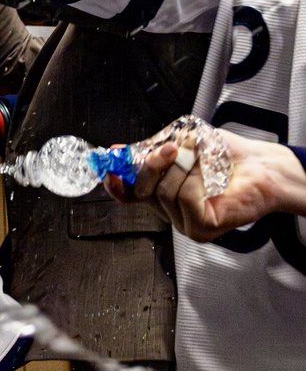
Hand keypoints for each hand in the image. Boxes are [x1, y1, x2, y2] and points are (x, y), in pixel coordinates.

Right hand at [104, 128, 305, 241]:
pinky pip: (184, 198)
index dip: (117, 183)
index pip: (130, 195)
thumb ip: (148, 150)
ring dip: (183, 169)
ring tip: (201, 163)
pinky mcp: (202, 228)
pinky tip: (210, 178)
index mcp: (163, 193)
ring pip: (163, 193)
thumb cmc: (226, 155)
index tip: (109, 168)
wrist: (261, 166)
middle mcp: (172, 211)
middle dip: (151, 165)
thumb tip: (117, 150)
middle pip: (141, 191)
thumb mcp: (180, 143)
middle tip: (168, 148)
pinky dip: (196, 180)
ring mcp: (186, 223)